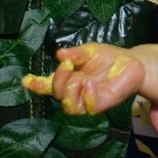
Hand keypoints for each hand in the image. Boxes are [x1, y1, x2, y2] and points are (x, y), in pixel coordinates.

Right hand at [22, 43, 144, 114]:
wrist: (131, 62)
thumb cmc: (108, 57)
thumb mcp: (89, 51)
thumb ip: (75, 54)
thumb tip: (59, 55)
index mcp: (67, 78)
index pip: (47, 85)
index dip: (35, 84)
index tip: (26, 80)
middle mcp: (74, 91)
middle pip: (57, 94)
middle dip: (58, 80)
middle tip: (67, 66)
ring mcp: (87, 99)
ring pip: (69, 107)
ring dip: (70, 92)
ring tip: (79, 78)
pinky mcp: (101, 103)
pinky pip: (89, 107)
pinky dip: (87, 95)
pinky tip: (89, 83)